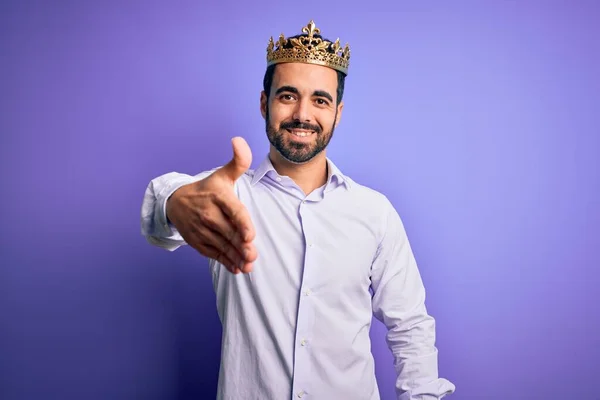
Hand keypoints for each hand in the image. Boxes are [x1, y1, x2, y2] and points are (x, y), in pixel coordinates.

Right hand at [166, 137, 257, 273]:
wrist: (175, 202)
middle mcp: (208, 214)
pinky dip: (224, 262)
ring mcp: (201, 229)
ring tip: (248, 266)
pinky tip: (236, 268)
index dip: (242, 224)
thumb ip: (238, 161)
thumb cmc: (207, 189)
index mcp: (218, 196)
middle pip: (228, 232)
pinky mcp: (197, 241)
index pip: (233, 211)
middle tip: (252, 256)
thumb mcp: (222, 175)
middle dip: (241, 246)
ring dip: (235, 257)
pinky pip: (213, 253)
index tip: (250, 236)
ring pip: (221, 245)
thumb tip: (239, 140)